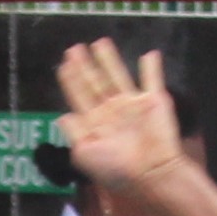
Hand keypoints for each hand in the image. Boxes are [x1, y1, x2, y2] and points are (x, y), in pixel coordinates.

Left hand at [50, 39, 186, 195]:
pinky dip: (152, 67)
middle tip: (74, 49)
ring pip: (118, 75)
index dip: (71, 80)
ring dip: (109, 59)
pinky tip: (150, 54)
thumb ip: (73, 133)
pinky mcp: (154, 101)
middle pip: (95, 82)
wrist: (151, 173)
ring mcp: (133, 105)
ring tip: (100, 42)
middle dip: (84, 66)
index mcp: (94, 123)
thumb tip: (61, 116)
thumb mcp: (84, 153)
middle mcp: (112, 111)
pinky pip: (153, 79)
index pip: (79, 96)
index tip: (63, 64)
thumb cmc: (115, 168)